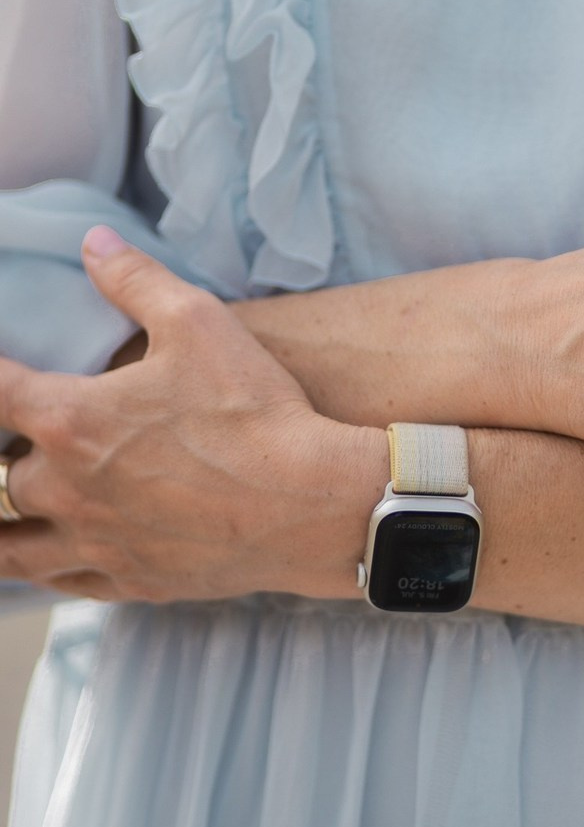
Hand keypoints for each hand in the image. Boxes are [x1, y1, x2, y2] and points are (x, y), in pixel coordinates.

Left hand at [0, 227, 385, 602]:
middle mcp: (68, 489)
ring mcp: (97, 543)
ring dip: (4, 521)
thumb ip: (137, 281)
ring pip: (9, 547)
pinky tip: (57, 552)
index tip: (1, 370)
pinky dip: (47, 565)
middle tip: (33, 433)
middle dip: (12, 451)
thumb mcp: (200, 323)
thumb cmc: (254, 412)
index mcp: (72, 421)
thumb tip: (94, 243)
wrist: (309, 503)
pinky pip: (60, 583)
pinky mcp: (132, 581)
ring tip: (14, 504)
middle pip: (2, 474)